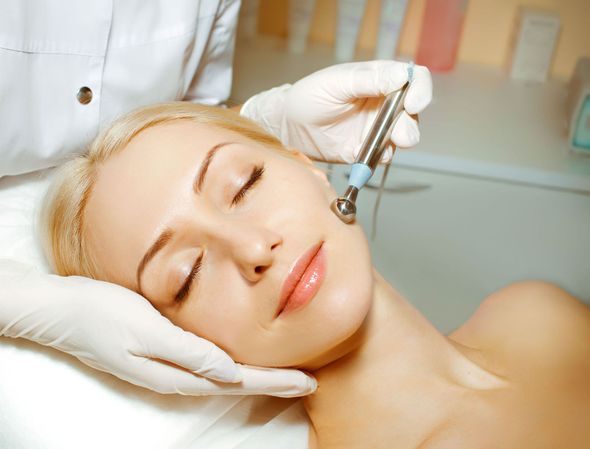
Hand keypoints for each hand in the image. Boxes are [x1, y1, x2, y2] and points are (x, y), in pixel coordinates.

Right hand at [0, 259, 315, 396]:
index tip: (306, 381)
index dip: (274, 382)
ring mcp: (170, 365)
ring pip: (224, 375)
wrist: (63, 310)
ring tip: (285, 373)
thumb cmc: (102, 314)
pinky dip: (233, 363)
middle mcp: (177, 374)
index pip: (237, 380)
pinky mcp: (164, 352)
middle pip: (236, 382)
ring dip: (257, 375)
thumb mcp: (145, 329)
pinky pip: (208, 364)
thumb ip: (187, 352)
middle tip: (307, 380)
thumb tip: (228, 372)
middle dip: (273, 382)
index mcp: (176, 371)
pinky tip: (241, 358)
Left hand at [240, 60, 431, 162]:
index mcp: (380, 80)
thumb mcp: (337, 82)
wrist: (289, 126)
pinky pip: (384, 155)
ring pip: (404, 134)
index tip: (413, 103)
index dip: (420, 89)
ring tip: (392, 143)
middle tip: (401, 133)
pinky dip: (383, 156)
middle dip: (411, 123)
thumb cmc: (309, 96)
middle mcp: (384, 104)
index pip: (414, 79)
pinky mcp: (367, 149)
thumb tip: (401, 75)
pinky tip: (373, 156)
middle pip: (413, 111)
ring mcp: (377, 128)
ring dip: (403, 140)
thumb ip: (368, 80)